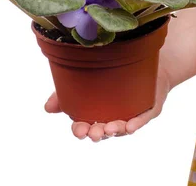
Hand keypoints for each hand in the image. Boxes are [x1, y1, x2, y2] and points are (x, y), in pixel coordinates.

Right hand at [44, 66, 170, 141]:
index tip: (79, 131)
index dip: (81, 131)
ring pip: (123, 128)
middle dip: (98, 134)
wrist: (139, 61)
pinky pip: (143, 119)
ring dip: (116, 130)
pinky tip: (130, 126)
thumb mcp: (84, 81)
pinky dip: (136, 123)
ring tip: (111, 128)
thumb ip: (64, 94)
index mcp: (96, 113)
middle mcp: (113, 117)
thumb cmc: (108, 76)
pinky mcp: (148, 108)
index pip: (86, 127)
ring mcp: (131, 114)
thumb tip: (47, 108)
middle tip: (93, 133)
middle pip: (104, 131)